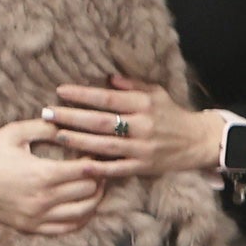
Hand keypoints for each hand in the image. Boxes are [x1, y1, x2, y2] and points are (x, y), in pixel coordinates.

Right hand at [0, 119, 100, 234]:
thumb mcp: (14, 132)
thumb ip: (47, 127)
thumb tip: (71, 123)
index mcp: (42, 174)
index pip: (88, 171)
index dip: (98, 160)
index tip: (98, 151)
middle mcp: (43, 199)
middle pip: (89, 191)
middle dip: (100, 177)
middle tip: (100, 166)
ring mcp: (37, 216)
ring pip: (83, 213)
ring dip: (95, 199)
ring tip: (95, 185)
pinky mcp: (29, 227)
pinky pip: (66, 228)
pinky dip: (80, 219)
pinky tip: (83, 207)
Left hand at [42, 76, 223, 179]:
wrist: (198, 140)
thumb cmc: (171, 113)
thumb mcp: (155, 92)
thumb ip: (131, 84)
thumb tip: (107, 77)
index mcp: (144, 104)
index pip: (108, 99)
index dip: (83, 95)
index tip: (61, 91)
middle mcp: (142, 125)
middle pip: (101, 122)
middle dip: (71, 117)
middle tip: (47, 113)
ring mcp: (142, 148)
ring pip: (104, 145)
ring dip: (78, 141)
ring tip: (55, 134)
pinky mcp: (143, 167)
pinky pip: (116, 168)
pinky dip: (97, 168)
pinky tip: (77, 165)